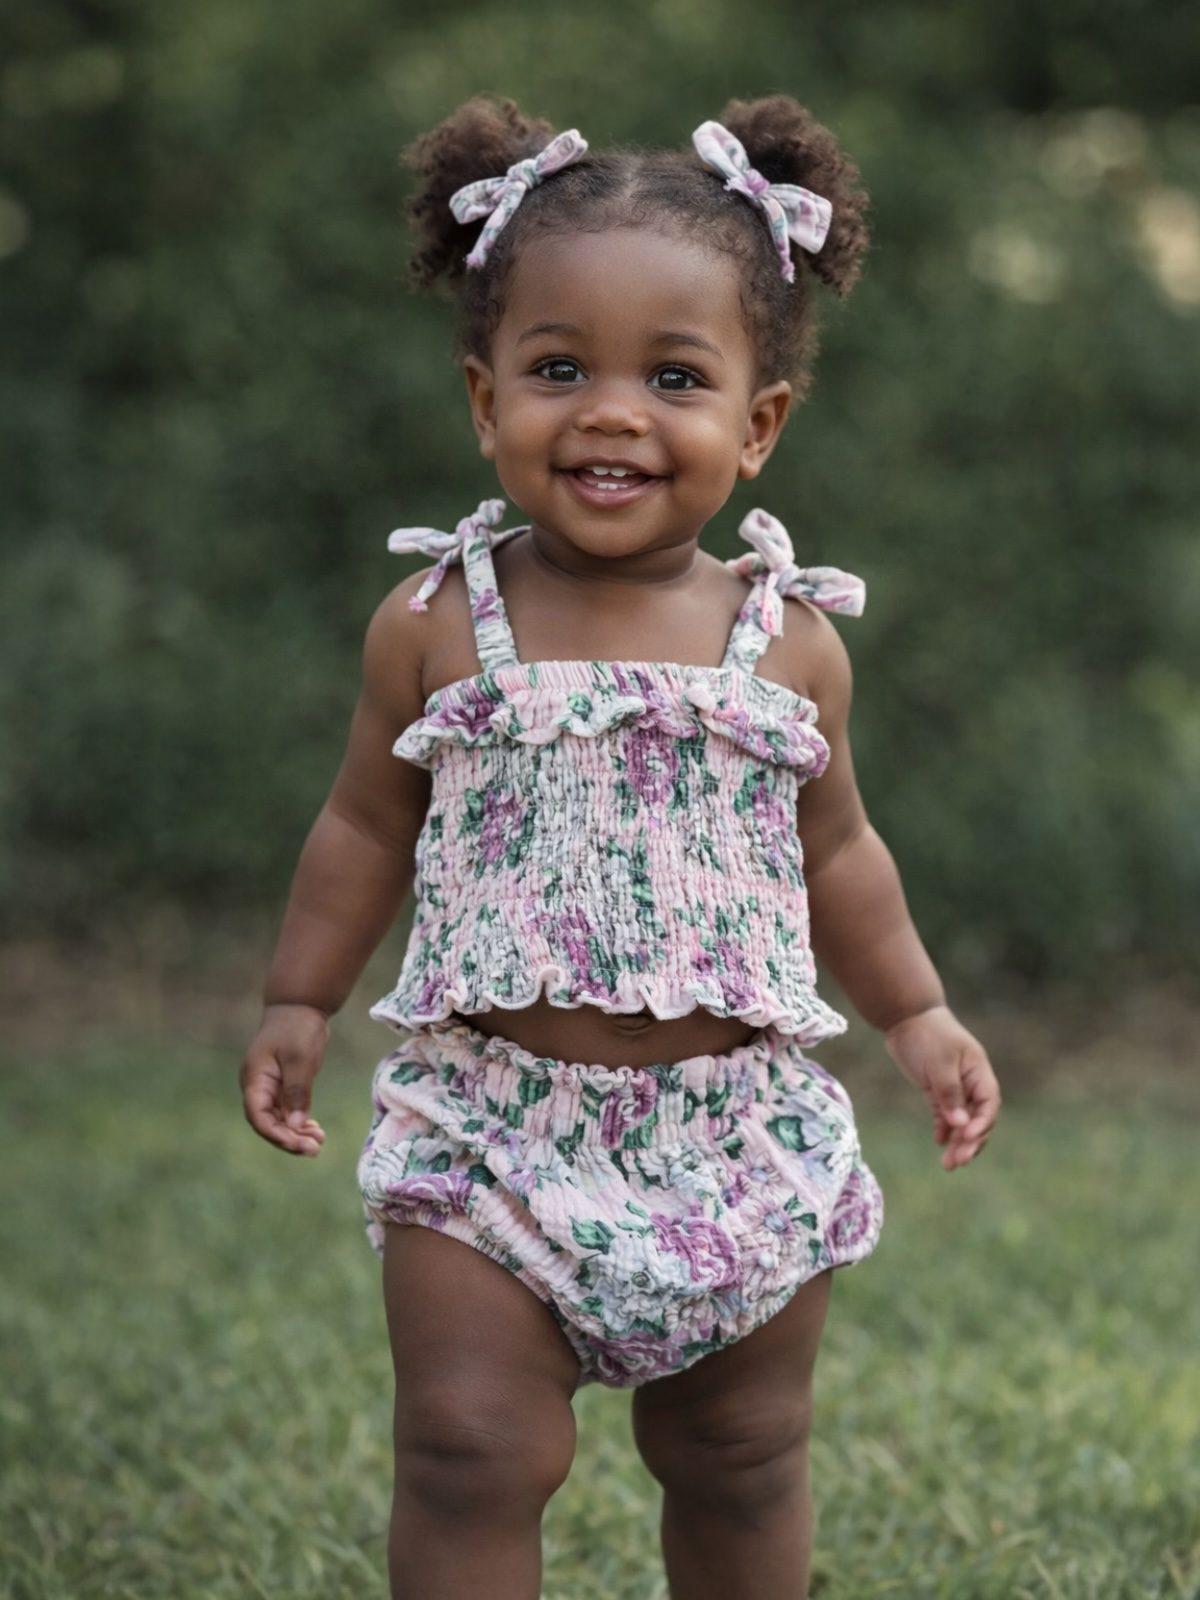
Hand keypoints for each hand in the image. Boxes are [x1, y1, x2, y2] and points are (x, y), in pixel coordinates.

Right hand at [239, 1003, 329, 1155]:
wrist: (300, 1007)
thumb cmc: (297, 1028)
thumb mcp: (299, 1059)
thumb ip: (297, 1091)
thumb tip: (295, 1124)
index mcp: (254, 1080)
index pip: (258, 1117)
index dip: (277, 1135)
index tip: (299, 1144)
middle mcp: (258, 1087)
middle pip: (267, 1123)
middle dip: (289, 1139)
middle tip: (314, 1148)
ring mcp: (269, 1088)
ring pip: (278, 1120)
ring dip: (296, 1133)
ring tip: (318, 1142)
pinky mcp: (281, 1086)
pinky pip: (286, 1111)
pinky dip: (299, 1122)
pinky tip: (314, 1130)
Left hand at [884, 1005, 999, 1169]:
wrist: (906, 1017)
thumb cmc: (928, 1035)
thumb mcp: (940, 1063)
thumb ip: (950, 1093)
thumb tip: (960, 1125)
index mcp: (979, 1073)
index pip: (989, 1105)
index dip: (982, 1124)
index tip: (968, 1138)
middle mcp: (971, 1083)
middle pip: (978, 1119)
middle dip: (971, 1142)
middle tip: (958, 1162)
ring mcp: (955, 1088)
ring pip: (962, 1121)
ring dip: (958, 1142)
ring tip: (948, 1164)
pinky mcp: (937, 1091)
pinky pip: (945, 1115)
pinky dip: (944, 1129)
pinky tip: (939, 1142)